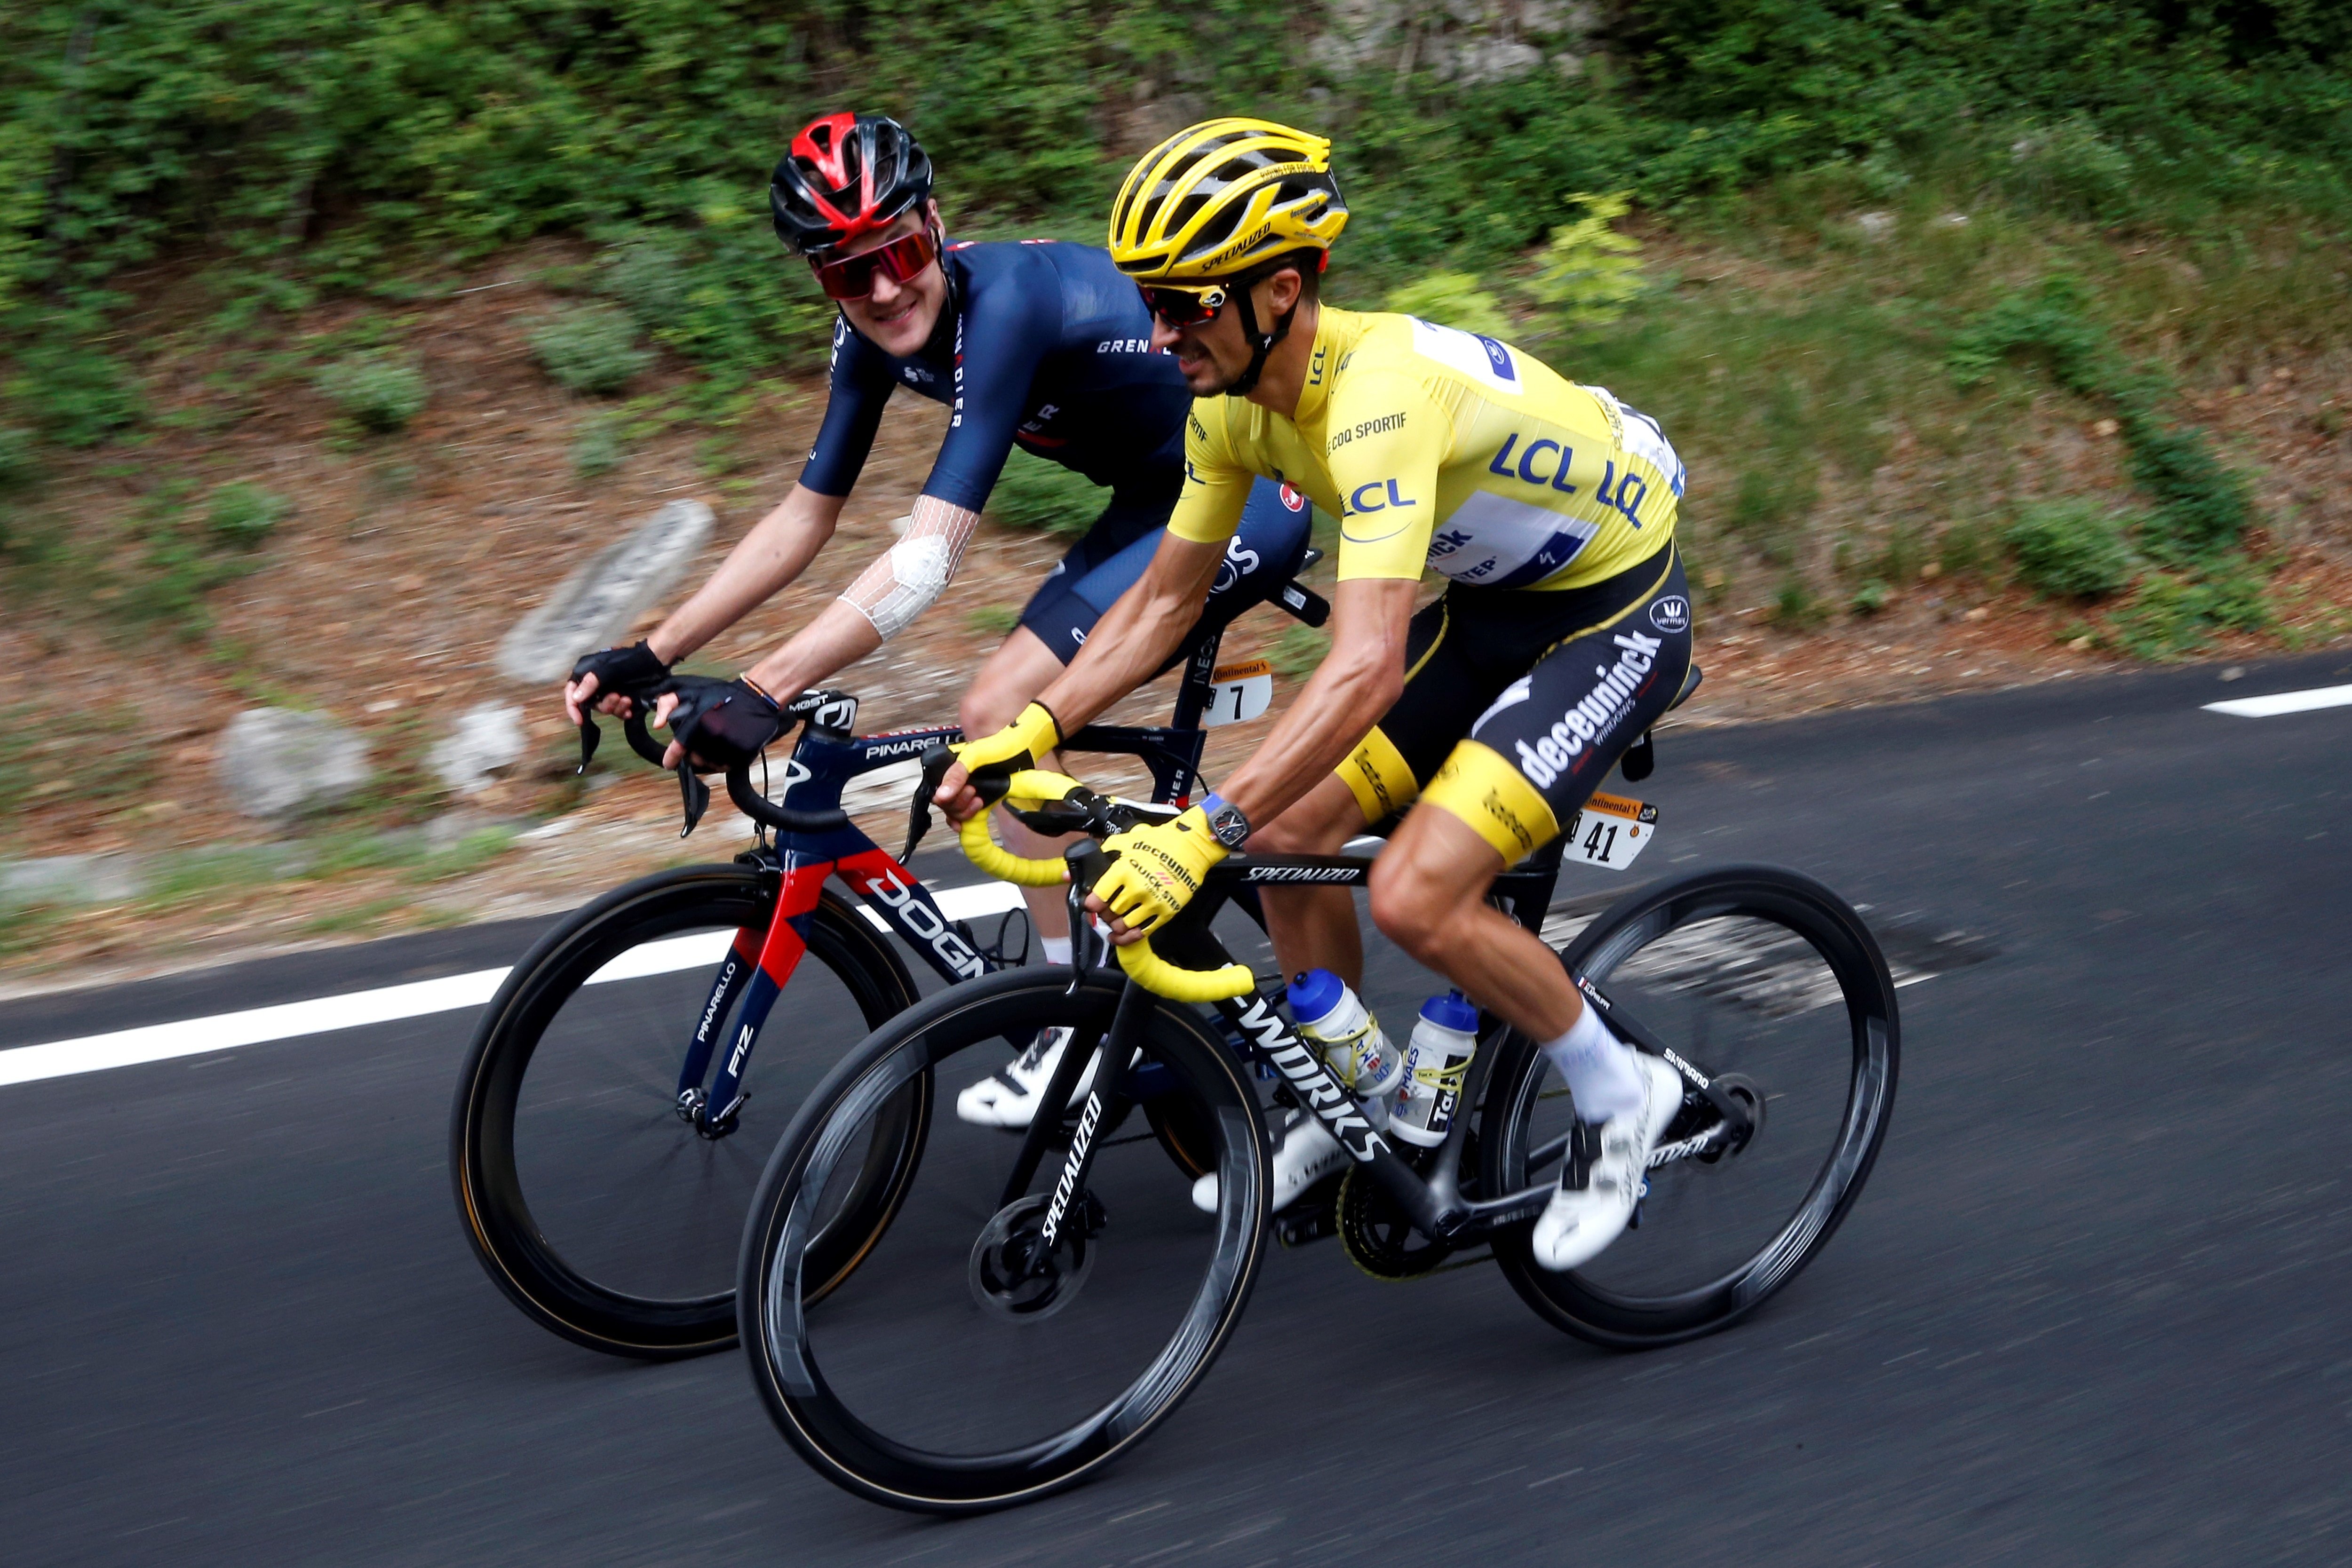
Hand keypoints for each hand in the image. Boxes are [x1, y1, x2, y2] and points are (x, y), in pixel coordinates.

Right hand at [564, 640, 669, 724]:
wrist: (654, 661)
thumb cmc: (631, 661)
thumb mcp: (609, 669)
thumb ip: (591, 682)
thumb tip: (575, 698)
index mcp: (587, 672)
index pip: (571, 691)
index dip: (573, 707)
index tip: (579, 721)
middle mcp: (595, 683)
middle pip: (591, 703)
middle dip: (605, 704)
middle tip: (617, 697)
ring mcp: (608, 690)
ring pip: (605, 708)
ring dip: (616, 707)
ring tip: (627, 699)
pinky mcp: (620, 697)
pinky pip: (617, 711)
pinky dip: (622, 711)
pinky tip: (630, 710)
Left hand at [651, 675, 787, 770]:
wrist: (757, 696)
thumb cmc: (723, 694)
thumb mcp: (691, 692)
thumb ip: (668, 704)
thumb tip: (657, 725)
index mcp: (699, 721)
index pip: (679, 747)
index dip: (671, 758)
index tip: (668, 764)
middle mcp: (714, 735)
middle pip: (696, 759)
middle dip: (695, 754)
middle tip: (702, 743)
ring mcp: (730, 745)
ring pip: (711, 765)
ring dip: (710, 759)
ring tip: (716, 745)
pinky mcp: (745, 752)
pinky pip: (728, 766)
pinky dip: (725, 762)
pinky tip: (727, 749)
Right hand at [933, 702, 1059, 824]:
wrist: (1023, 749)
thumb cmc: (999, 747)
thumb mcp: (975, 756)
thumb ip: (956, 774)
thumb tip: (941, 796)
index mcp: (948, 765)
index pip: (935, 788)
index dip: (946, 796)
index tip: (964, 791)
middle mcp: (953, 778)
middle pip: (944, 802)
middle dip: (958, 803)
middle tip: (973, 792)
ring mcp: (964, 789)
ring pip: (952, 811)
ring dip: (964, 811)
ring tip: (979, 801)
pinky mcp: (975, 799)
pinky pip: (961, 815)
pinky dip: (962, 820)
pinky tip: (966, 823)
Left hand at [1084, 807, 1225, 942]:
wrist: (1191, 847)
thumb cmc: (1158, 842)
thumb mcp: (1126, 841)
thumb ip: (1104, 854)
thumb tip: (1082, 869)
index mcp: (1123, 871)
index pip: (1098, 898)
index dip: (1091, 904)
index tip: (1092, 904)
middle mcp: (1137, 889)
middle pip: (1110, 913)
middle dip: (1104, 914)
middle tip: (1105, 910)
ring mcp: (1153, 902)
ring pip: (1124, 926)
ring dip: (1116, 926)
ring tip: (1114, 921)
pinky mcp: (1166, 912)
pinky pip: (1143, 932)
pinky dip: (1129, 938)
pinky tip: (1122, 935)